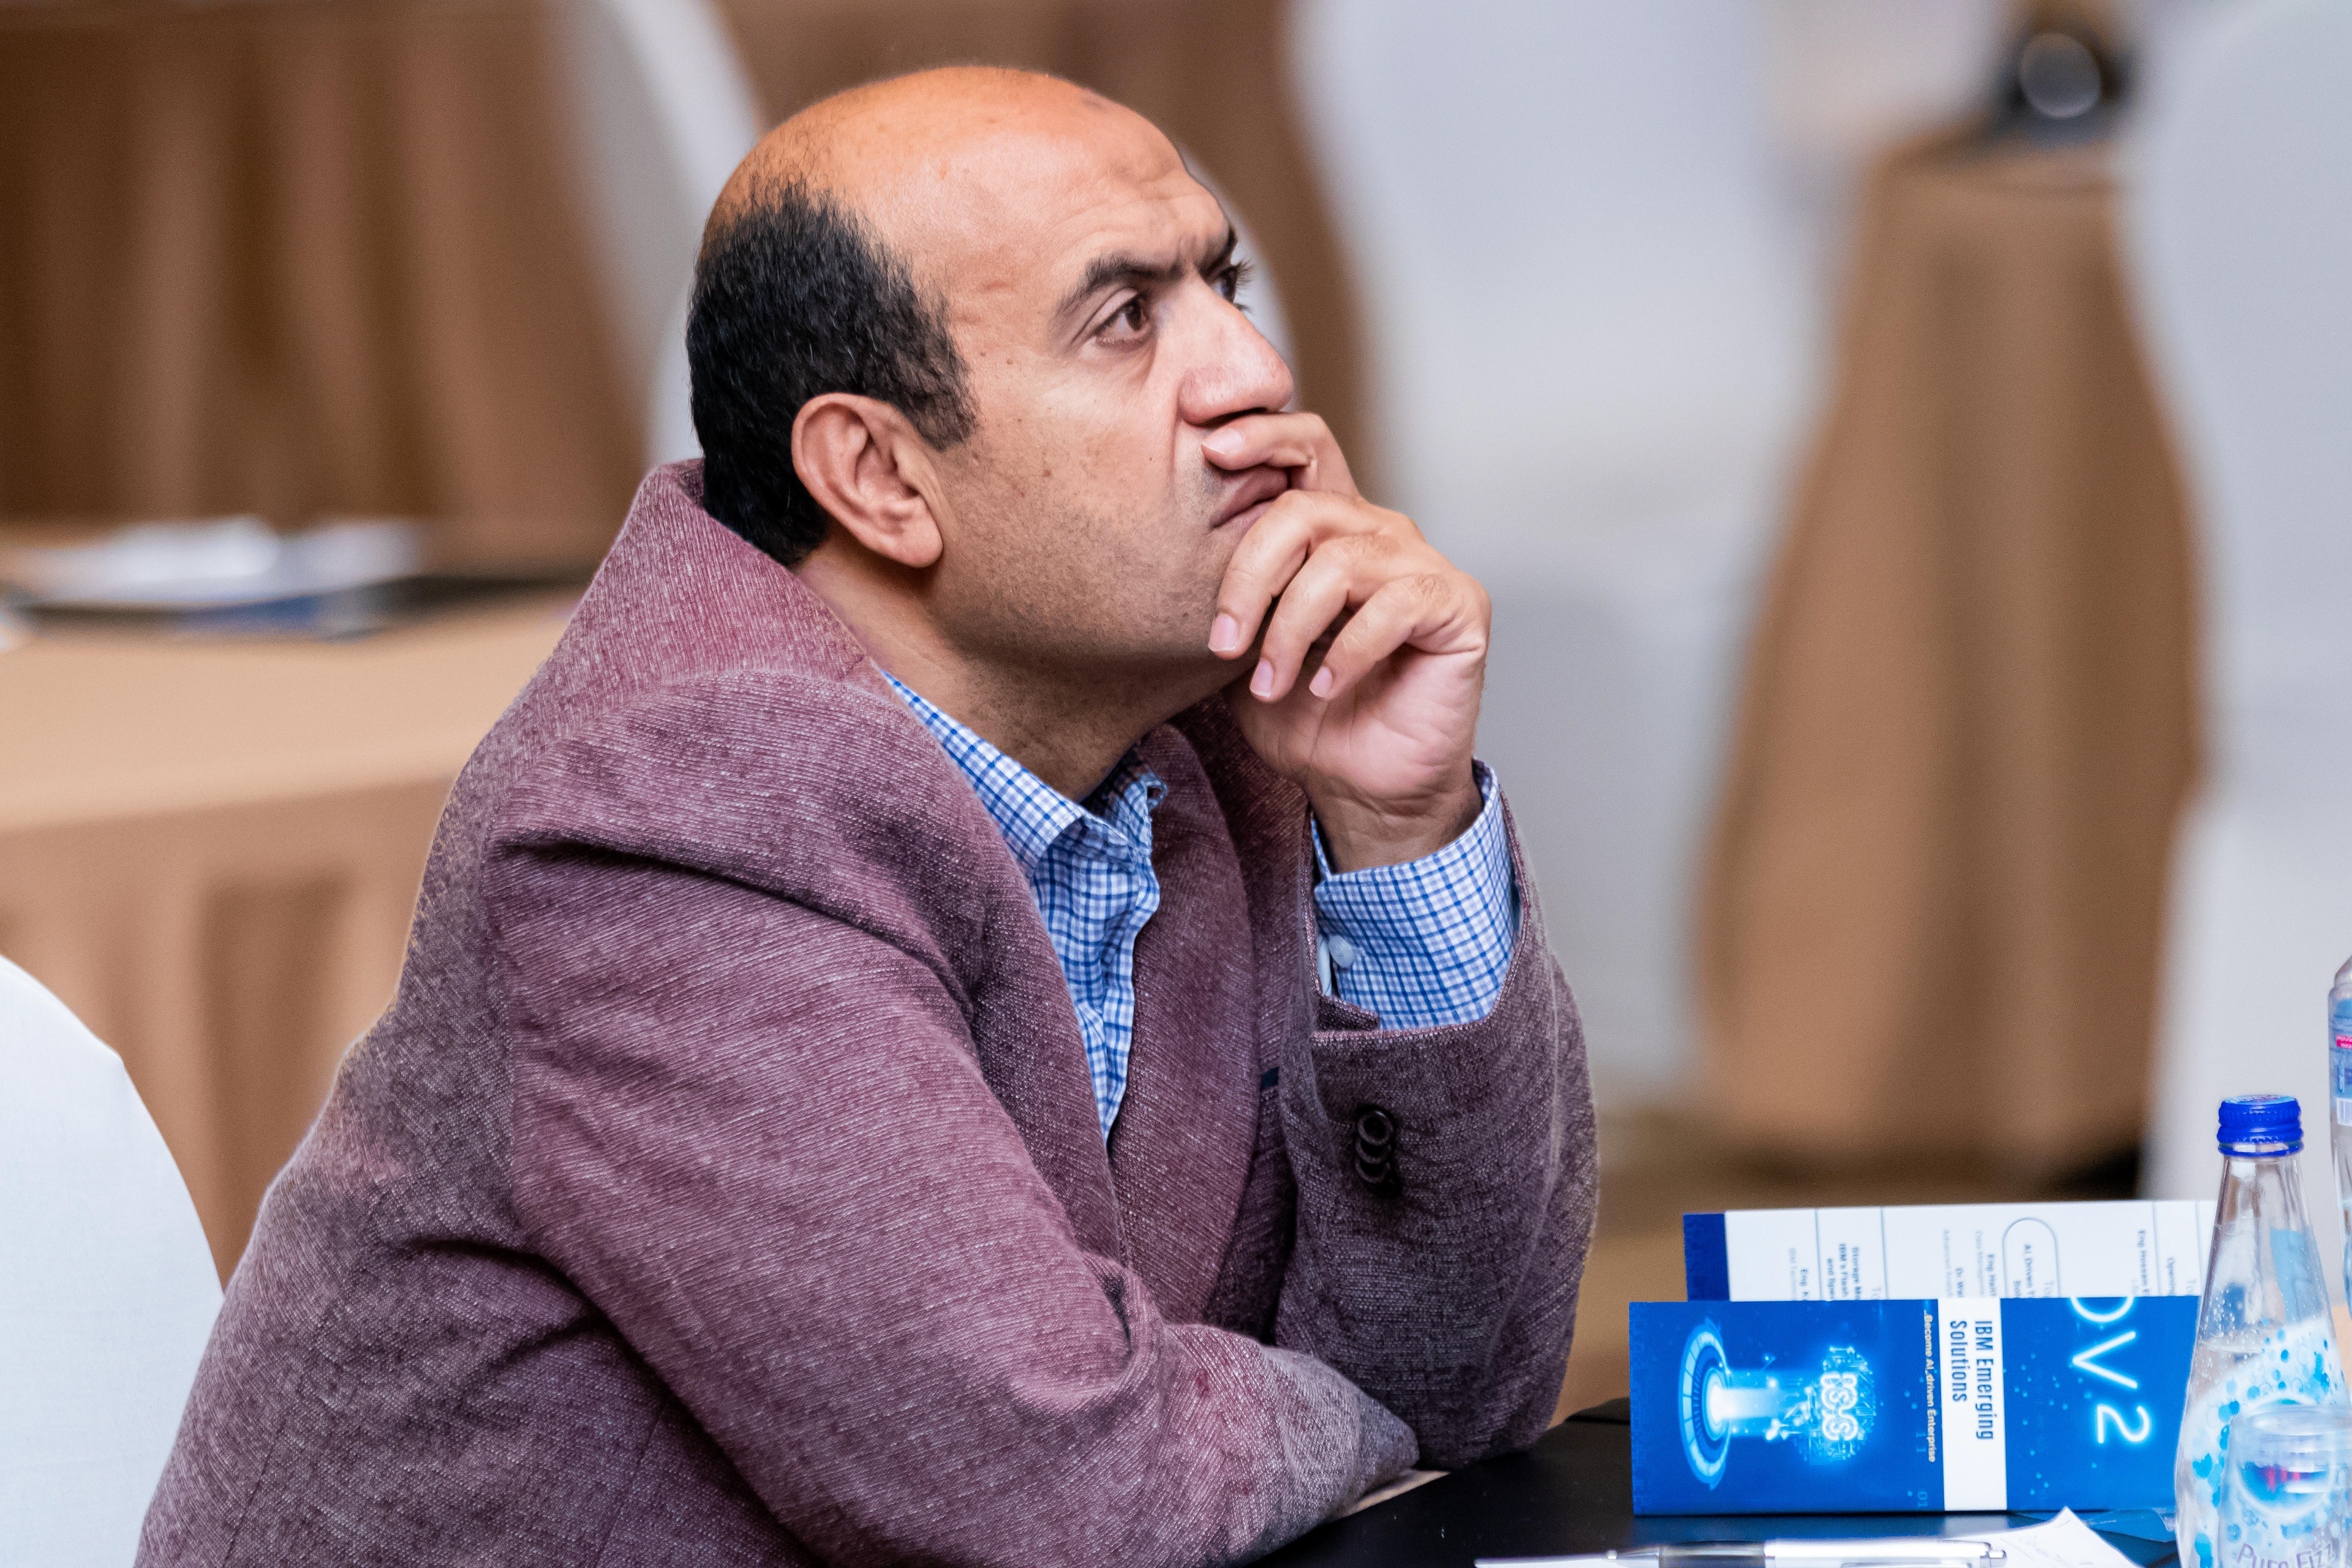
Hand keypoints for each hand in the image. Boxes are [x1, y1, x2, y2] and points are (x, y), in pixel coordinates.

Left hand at [1202, 413, 1487, 871]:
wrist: (1364, 785)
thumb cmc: (1305, 718)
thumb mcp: (1244, 652)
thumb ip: (1226, 597)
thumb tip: (1170, 546)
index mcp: (1329, 530)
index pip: (1301, 449)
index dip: (1259, 431)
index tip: (1207, 443)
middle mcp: (1377, 533)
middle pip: (1304, 507)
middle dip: (1248, 574)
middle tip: (1222, 643)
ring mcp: (1421, 565)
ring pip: (1339, 561)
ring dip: (1291, 629)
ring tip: (1271, 685)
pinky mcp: (1458, 604)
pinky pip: (1394, 604)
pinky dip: (1349, 651)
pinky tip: (1326, 689)